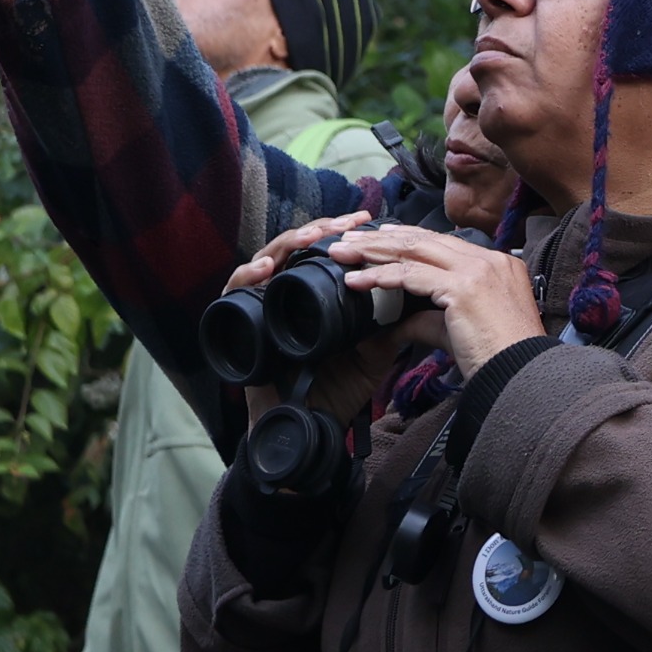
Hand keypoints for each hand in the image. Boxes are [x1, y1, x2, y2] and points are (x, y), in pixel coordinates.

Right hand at [228, 213, 407, 423]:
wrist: (309, 431)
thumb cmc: (335, 392)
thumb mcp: (370, 356)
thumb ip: (388, 329)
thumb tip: (417, 300)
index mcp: (315, 298)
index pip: (324, 253)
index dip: (343, 234)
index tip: (371, 220)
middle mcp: (286, 296)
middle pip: (296, 249)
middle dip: (322, 229)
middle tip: (348, 221)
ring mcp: (262, 308)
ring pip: (266, 261)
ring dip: (288, 244)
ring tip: (312, 236)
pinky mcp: (238, 326)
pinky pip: (234, 294)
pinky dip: (246, 277)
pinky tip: (265, 270)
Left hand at [329, 225, 545, 377]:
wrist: (522, 376)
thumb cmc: (499, 358)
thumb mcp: (463, 330)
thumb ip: (431, 318)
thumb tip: (399, 321)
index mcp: (498, 264)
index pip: (442, 242)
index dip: (406, 238)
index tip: (378, 238)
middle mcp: (489, 260)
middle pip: (424, 239)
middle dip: (382, 238)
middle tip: (349, 238)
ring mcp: (477, 271)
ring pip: (413, 251)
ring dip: (372, 251)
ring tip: (342, 253)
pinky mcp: (463, 288)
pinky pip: (411, 276)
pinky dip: (379, 277)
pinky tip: (356, 281)